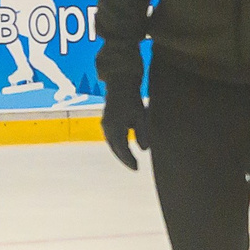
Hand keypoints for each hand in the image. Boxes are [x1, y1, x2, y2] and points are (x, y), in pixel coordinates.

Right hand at [96, 39, 147, 170]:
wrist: (120, 81)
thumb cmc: (132, 97)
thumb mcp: (140, 115)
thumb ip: (142, 132)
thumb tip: (143, 149)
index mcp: (116, 127)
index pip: (122, 149)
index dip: (129, 160)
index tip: (137, 168)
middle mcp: (107, 127)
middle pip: (115, 148)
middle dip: (124, 159)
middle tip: (134, 167)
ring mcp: (105, 123)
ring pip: (111, 143)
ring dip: (119, 152)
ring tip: (129, 159)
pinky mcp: (106, 119)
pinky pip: (110, 137)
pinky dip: (116, 144)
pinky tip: (123, 145)